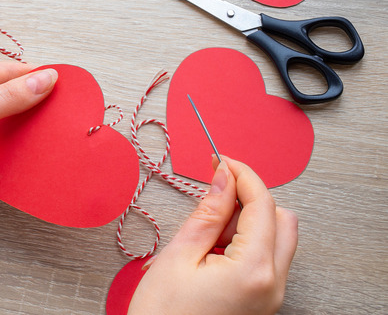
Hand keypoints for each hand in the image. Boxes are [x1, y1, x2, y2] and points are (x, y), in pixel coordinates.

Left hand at [0, 61, 57, 235]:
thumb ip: (8, 98)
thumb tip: (45, 78)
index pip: (4, 73)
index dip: (35, 79)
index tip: (67, 87)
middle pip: (10, 99)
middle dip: (33, 109)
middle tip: (63, 117)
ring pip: (9, 127)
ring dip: (26, 135)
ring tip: (51, 139)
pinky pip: (4, 151)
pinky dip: (16, 155)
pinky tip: (32, 159)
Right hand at [128, 156, 298, 314]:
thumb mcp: (178, 255)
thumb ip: (207, 213)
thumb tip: (223, 178)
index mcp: (254, 271)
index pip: (263, 204)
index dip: (243, 175)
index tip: (223, 161)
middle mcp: (272, 285)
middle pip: (282, 220)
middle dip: (251, 199)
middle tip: (215, 195)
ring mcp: (270, 296)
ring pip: (278, 238)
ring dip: (248, 222)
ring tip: (206, 233)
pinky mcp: (262, 301)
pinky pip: (267, 259)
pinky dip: (246, 243)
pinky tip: (212, 249)